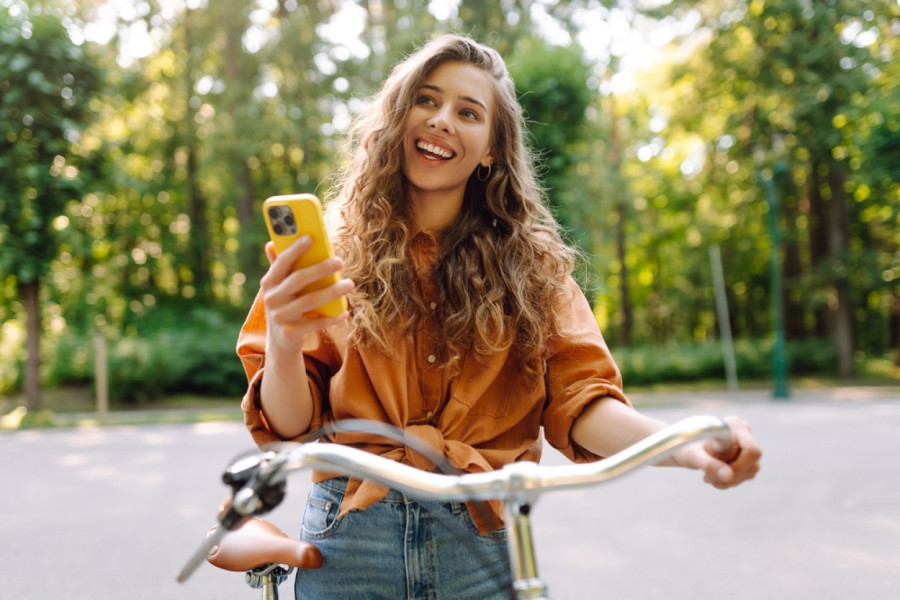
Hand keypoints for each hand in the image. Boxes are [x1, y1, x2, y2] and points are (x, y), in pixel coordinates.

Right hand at [260, 236, 353, 353]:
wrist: (281, 341)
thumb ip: (279, 266)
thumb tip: (271, 242)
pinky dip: (332, 318)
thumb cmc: (286, 305)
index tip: (311, 237)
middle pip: (298, 280)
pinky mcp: (290, 332)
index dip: (295, 249)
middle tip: (340, 261)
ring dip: (332, 292)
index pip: (282, 262)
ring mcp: (280, 317)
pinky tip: (345, 313)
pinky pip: (315, 324)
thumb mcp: (279, 287)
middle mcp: (271, 299)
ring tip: (350, 284)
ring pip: (310, 301)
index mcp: (269, 282)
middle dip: (320, 269)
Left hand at [674, 416, 761, 488]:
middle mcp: (744, 433)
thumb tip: (728, 476)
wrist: (681, 447)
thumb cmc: (684, 447)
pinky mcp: (743, 457)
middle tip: (707, 477)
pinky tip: (712, 477)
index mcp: (734, 426)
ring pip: (749, 472)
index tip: (717, 472)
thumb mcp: (693, 456)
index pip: (752, 451)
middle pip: (752, 464)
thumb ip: (709, 464)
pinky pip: (744, 475)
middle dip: (730, 476)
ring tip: (707, 477)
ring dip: (728, 481)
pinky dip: (728, 481)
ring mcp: (745, 446)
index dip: (739, 466)